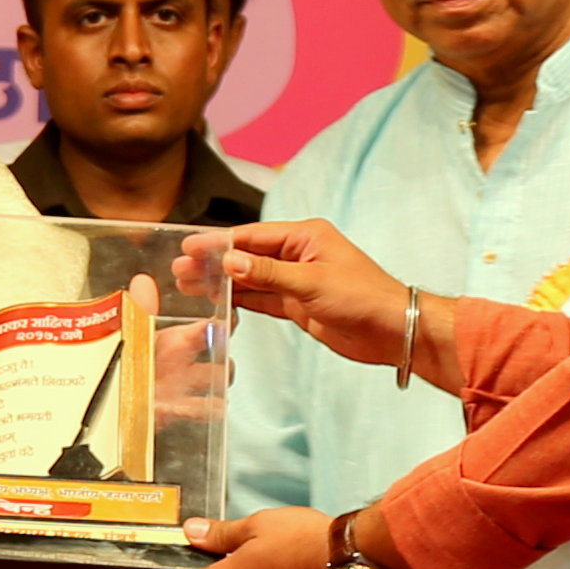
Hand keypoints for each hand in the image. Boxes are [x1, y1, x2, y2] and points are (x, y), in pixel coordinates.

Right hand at [200, 220, 454, 388]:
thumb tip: (230, 263)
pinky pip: (261, 299)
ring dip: (222, 283)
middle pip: (246, 257)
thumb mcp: (312, 283)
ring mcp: (296, 281)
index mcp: (305, 237)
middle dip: (213, 263)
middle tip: (178, 270)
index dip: (218, 242)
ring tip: (187, 286)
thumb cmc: (362, 297)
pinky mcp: (297, 305)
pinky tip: (216, 300)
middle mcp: (297, 255)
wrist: (391, 331)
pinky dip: (239, 300)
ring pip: (250, 280)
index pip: (252, 237)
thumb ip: (269, 275)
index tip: (188, 247)